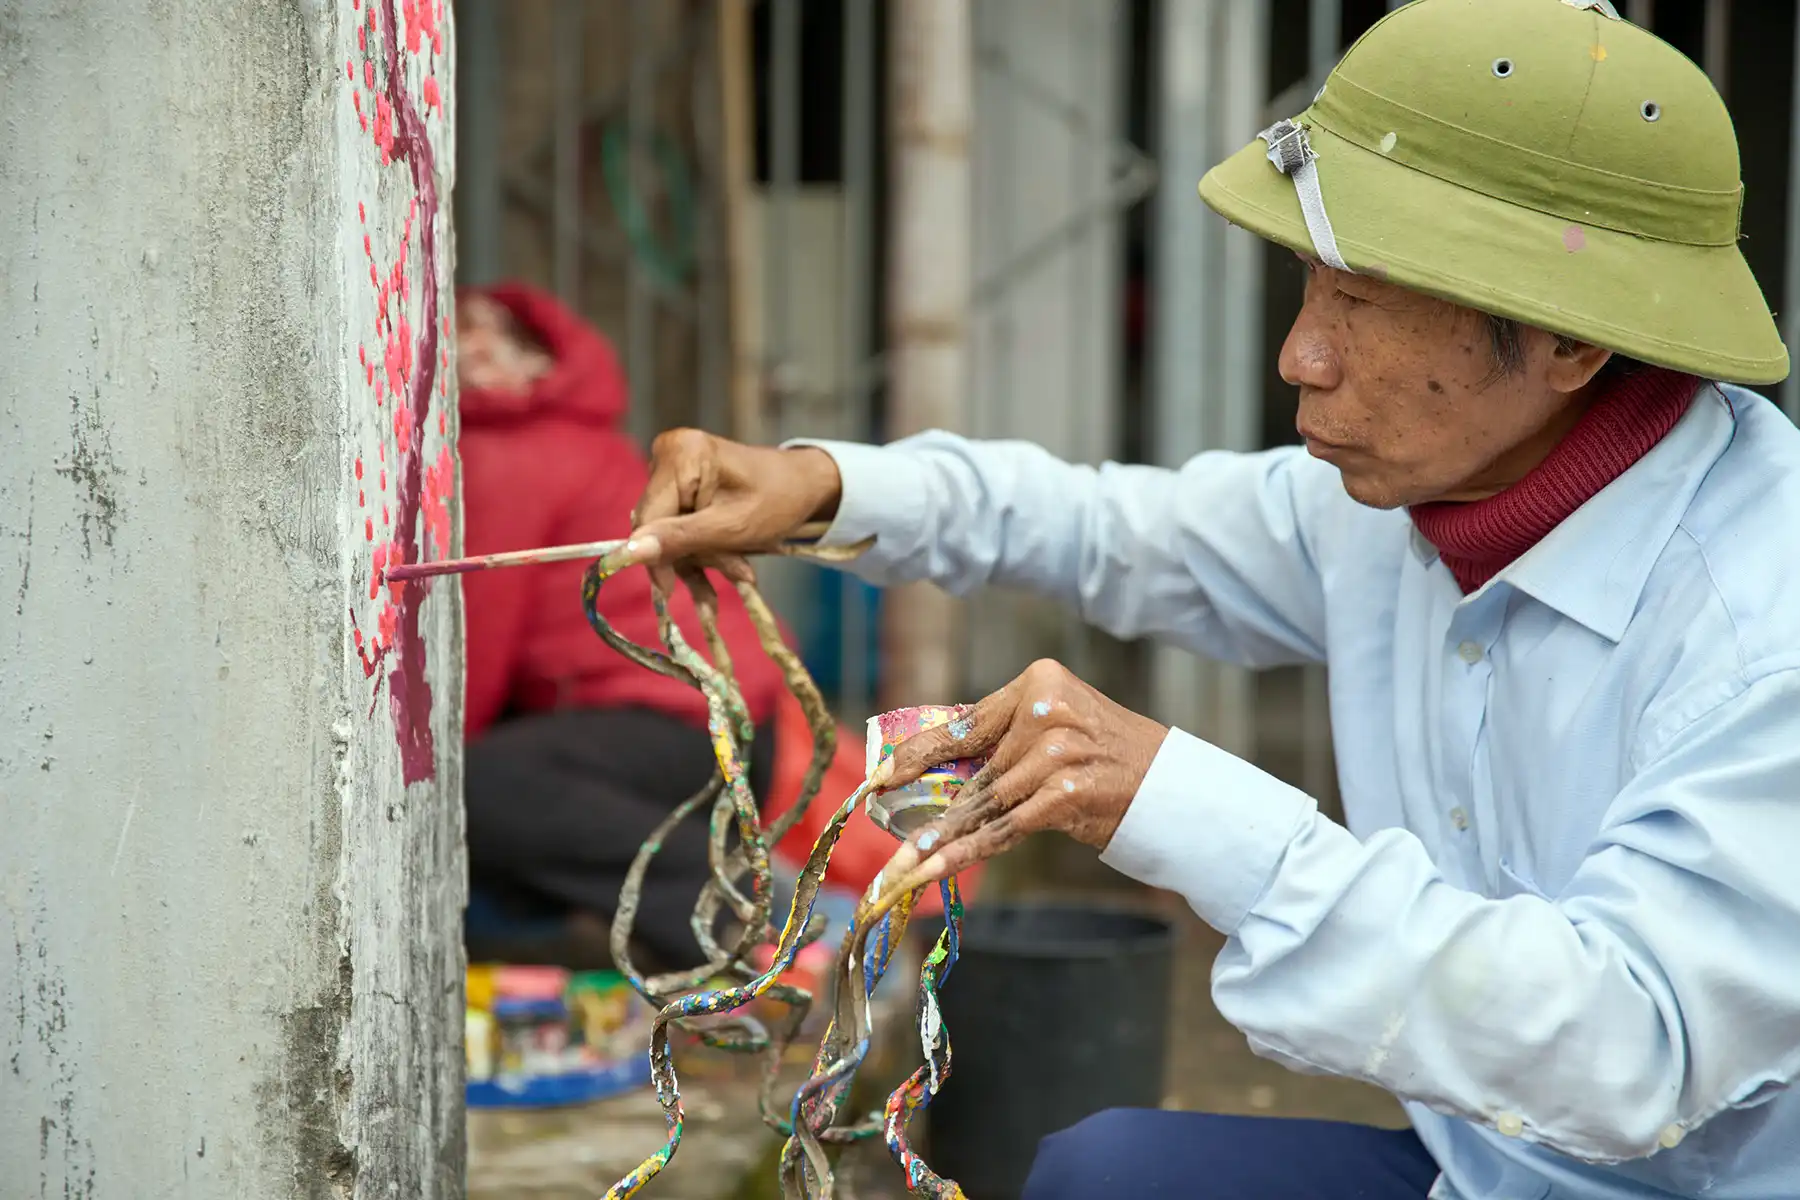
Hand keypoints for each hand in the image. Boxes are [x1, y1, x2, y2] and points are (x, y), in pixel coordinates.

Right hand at [625, 429, 842, 572]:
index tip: (669, 590)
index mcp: (681, 455)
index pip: (648, 516)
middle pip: (658, 524)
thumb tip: (629, 552)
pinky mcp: (684, 485)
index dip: (655, 556)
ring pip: (670, 531)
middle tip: (736, 574)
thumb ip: (680, 539)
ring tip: (742, 572)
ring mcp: (676, 468)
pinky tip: (732, 567)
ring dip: (703, 558)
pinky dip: (703, 549)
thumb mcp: (731, 527)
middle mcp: (670, 454)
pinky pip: (681, 525)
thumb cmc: (779, 500)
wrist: (806, 486)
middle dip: (693, 556)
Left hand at [873, 659, 1169, 887]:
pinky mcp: (1066, 794)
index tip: (880, 777)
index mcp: (1039, 682)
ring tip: (902, 865)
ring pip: (983, 803)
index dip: (916, 755)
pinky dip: (965, 852)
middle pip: (973, 770)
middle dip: (927, 808)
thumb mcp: (1057, 725)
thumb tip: (930, 767)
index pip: (964, 724)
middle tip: (884, 830)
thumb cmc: (1106, 757)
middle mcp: (1047, 711)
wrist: (1173, 786)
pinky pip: (1003, 828)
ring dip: (940, 840)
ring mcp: (1057, 753)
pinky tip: (933, 869)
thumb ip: (1003, 738)